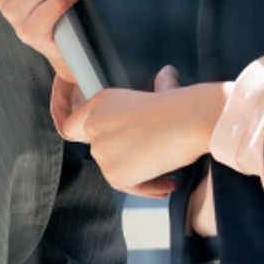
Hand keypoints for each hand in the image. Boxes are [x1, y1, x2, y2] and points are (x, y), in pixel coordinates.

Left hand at [58, 65, 209, 197]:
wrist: (189, 121)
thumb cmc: (181, 105)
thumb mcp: (160, 90)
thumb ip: (154, 88)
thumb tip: (167, 75)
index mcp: (101, 102)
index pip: (73, 125)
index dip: (89, 138)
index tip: (110, 145)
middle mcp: (94, 124)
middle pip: (98, 151)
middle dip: (122, 156)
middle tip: (149, 156)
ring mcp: (102, 150)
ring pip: (114, 170)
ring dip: (138, 173)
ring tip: (165, 167)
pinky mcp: (114, 173)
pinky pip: (129, 187)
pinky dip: (148, 188)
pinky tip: (167, 182)